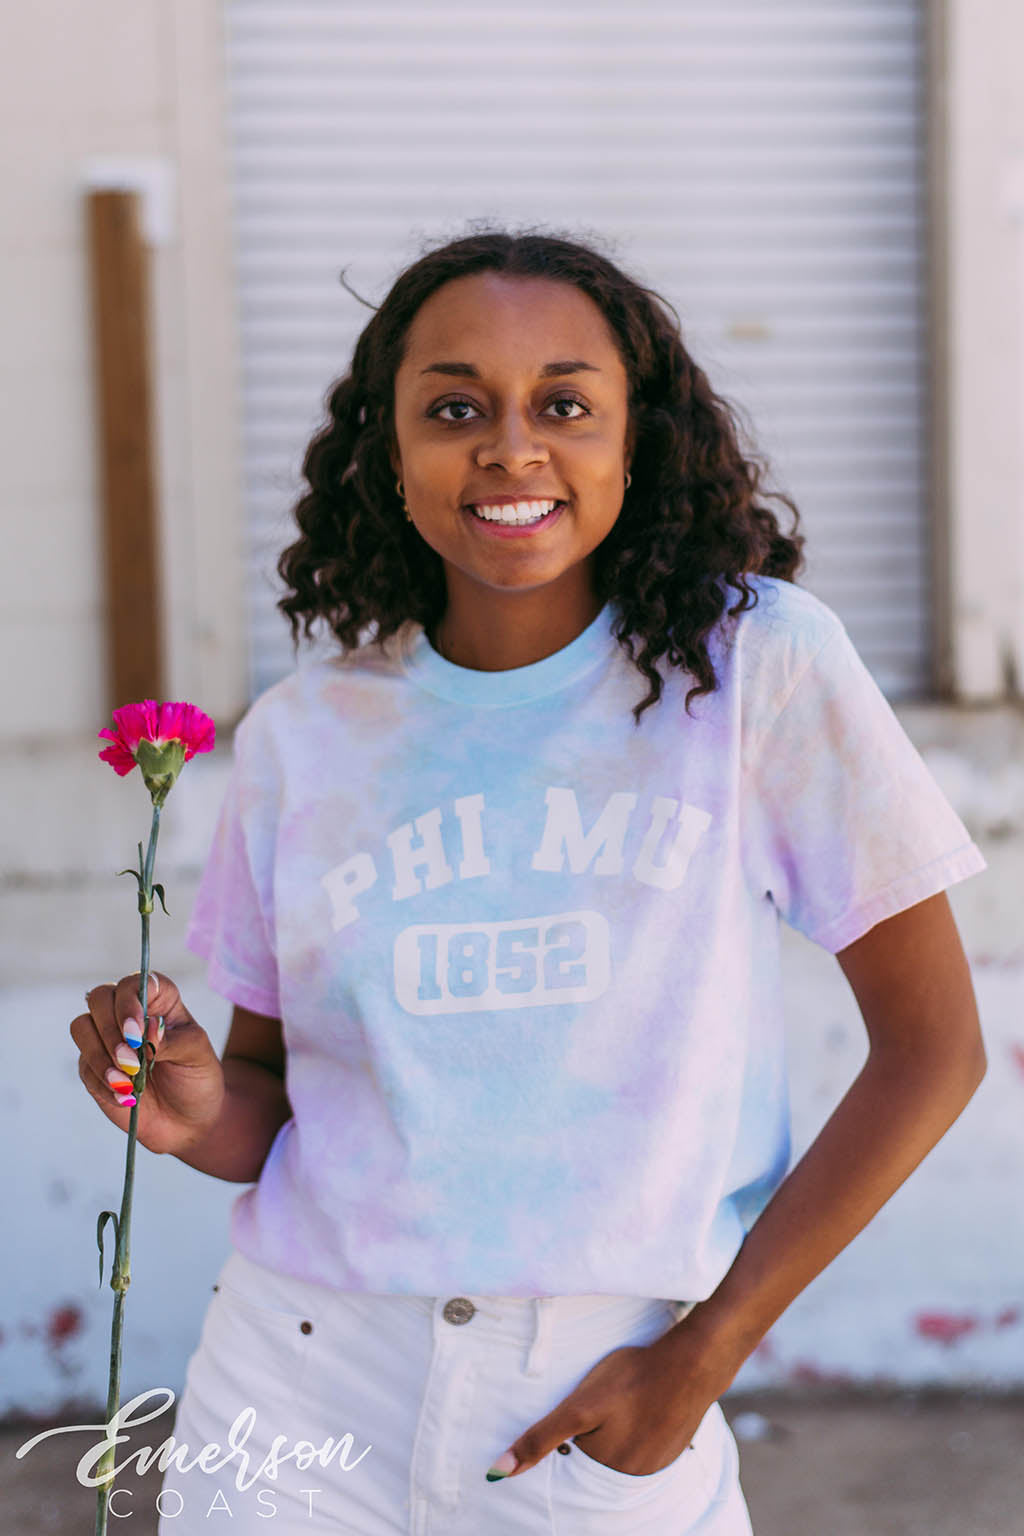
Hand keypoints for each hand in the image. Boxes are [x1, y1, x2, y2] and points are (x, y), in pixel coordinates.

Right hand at [71, 972, 225, 1156]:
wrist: (186, 1120)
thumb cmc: (196, 1077)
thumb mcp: (196, 1055)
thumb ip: (172, 1040)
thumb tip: (148, 1027)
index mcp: (158, 1000)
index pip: (135, 983)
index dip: (130, 1002)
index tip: (138, 1032)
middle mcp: (128, 1012)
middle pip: (99, 998)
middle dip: (111, 1030)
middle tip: (132, 1062)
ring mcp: (106, 1038)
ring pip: (81, 1027)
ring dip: (100, 1056)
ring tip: (126, 1083)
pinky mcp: (92, 1066)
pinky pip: (84, 1064)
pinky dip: (102, 1081)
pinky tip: (125, 1098)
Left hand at [486, 1324, 726, 1481]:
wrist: (692, 1364)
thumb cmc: (633, 1378)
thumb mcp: (580, 1405)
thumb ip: (541, 1439)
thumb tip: (498, 1474)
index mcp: (604, 1468)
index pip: (571, 1456)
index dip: (572, 1431)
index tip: (587, 1410)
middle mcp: (629, 1476)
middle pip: (596, 1455)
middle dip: (595, 1430)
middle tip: (610, 1399)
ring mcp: (654, 1465)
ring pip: (620, 1451)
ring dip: (617, 1430)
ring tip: (627, 1400)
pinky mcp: (672, 1451)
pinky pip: (644, 1447)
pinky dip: (639, 1429)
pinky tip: (645, 1405)